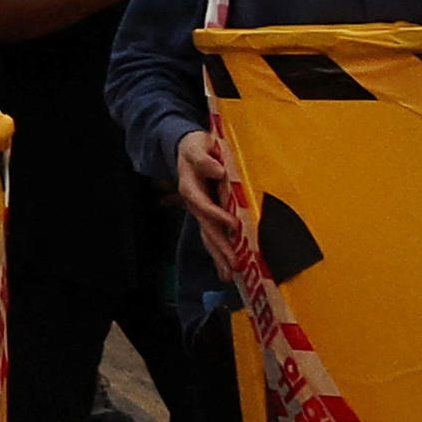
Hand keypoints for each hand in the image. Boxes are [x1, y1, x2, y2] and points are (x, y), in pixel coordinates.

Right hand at [172, 128, 248, 275]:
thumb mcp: (197, 146)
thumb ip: (204, 158)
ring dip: (219, 256)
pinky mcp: (207, 217)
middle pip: (206, 228)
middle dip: (220, 247)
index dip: (215, 214)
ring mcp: (200, 212)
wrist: (187, 150)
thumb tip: (218, 170)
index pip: (202, 203)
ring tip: (231, 275)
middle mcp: (194, 203)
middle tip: (235, 264)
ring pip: (208, 236)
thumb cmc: (196, 147)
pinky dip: (218, 255)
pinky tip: (226, 271)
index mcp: (190, 186)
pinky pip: (211, 237)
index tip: (232, 224)